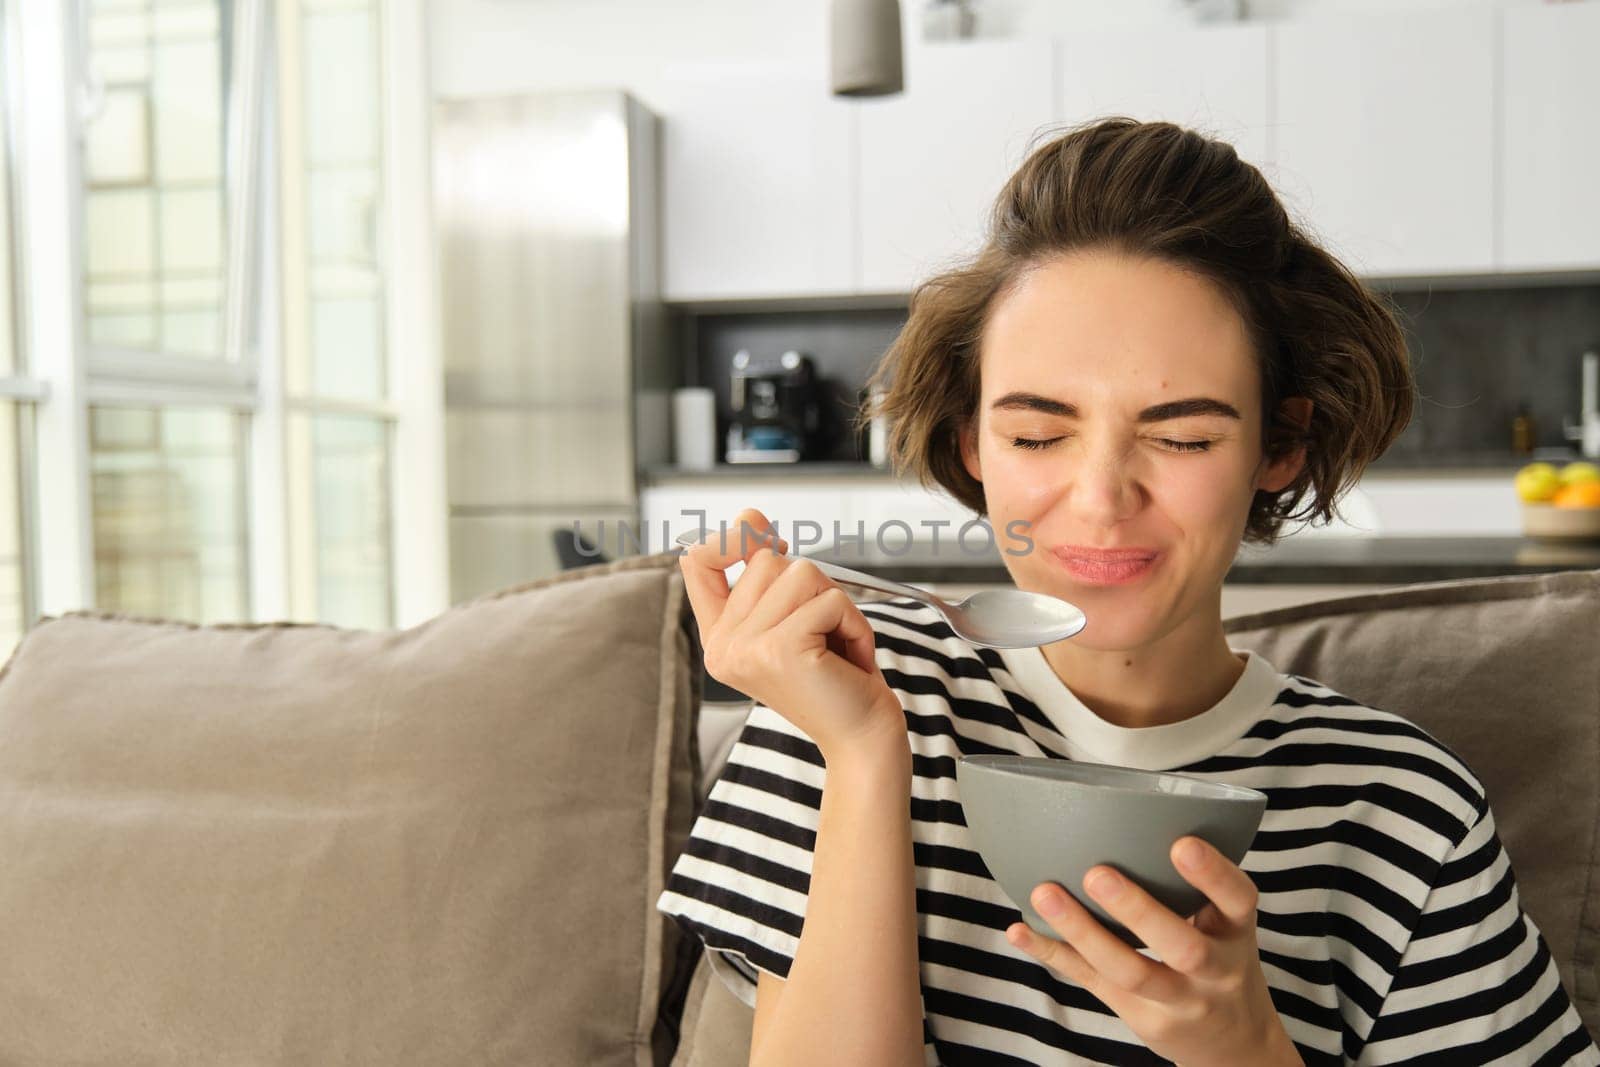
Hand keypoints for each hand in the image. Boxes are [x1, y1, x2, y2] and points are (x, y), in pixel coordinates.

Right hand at [677, 508, 904, 764]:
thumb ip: (767, 574)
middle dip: (812, 587)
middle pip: (766, 559)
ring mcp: (746, 649)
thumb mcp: (792, 620)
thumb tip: (751, 516)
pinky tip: (852, 659)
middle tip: (825, 634)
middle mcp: (722, 646)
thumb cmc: (836, 678)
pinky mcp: (780, 650)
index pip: (697, 561)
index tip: (773, 542)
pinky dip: (854, 623)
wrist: (863, 739)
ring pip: (799, 572)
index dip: (733, 537)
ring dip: (836, 603)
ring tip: (838, 645)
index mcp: (719, 639)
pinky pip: (830, 599)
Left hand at [1005, 837, 1301, 1066]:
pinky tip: (1020, 930)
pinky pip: (1093, 983)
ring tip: (1045, 894)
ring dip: (1083, 932)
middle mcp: (1215, 970)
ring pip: (1130, 972)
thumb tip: (1128, 813)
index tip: (1181, 843)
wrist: (1235, 1043)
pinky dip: (1053, 954)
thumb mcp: (1226, 924)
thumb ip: (1192, 884)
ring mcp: (1179, 1000)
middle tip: (1097, 873)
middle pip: (1182, 947)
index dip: (1213, 874)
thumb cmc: (1220, 959)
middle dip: (1138, 911)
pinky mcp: (1142, 1018)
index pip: (1238, 900)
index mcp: (1236, 931)